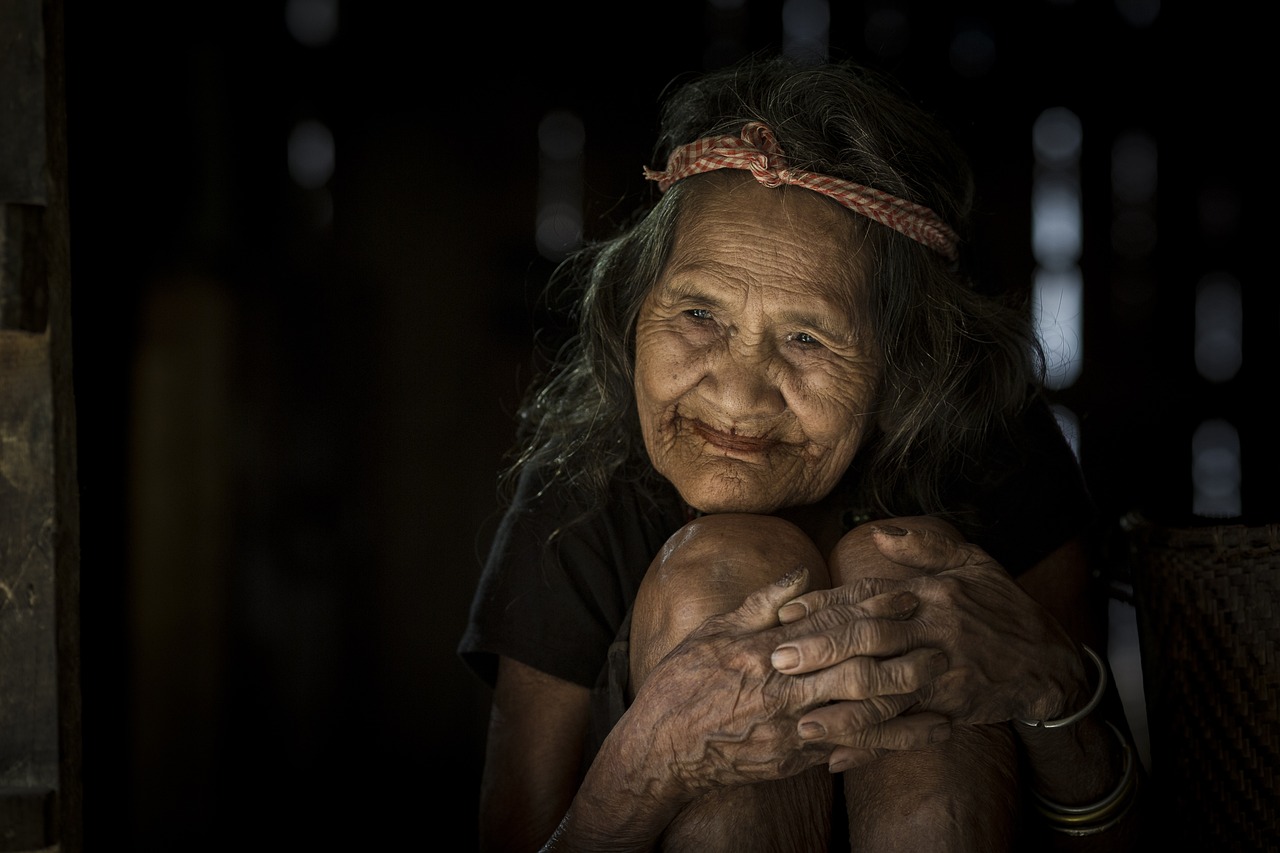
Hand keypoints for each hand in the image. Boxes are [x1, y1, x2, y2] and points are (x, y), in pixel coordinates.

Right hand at [623, 566, 950, 796]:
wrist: (660, 750)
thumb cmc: (680, 685)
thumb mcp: (713, 633)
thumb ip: (761, 604)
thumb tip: (802, 574)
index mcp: (762, 650)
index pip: (829, 622)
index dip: (872, 607)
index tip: (905, 594)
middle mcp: (782, 689)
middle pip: (856, 667)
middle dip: (902, 652)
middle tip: (939, 640)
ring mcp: (790, 729)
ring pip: (861, 712)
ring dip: (906, 699)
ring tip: (940, 686)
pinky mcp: (794, 760)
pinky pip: (850, 749)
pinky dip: (888, 741)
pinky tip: (919, 735)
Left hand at [773, 517, 1088, 728]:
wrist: (1049, 664)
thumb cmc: (1003, 608)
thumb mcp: (972, 563)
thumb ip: (925, 546)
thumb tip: (881, 532)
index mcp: (930, 593)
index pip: (867, 595)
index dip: (825, 604)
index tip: (786, 614)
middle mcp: (933, 628)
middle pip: (868, 637)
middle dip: (820, 649)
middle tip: (778, 660)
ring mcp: (942, 670)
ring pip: (883, 687)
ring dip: (839, 705)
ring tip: (799, 718)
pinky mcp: (951, 706)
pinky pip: (904, 726)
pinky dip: (870, 743)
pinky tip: (837, 756)